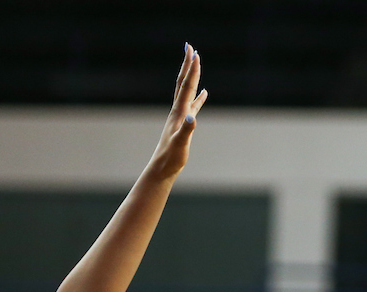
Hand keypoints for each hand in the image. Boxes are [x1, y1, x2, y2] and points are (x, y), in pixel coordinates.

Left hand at [148, 43, 208, 178]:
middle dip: (187, 65)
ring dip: (192, 76)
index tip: (195, 53)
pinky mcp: (184, 124)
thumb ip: (187, 130)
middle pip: (183, 82)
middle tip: (190, 47)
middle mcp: (178, 110)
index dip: (192, 70)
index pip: (186, 86)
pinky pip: (193, 105)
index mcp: (179, 112)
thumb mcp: (180, 144)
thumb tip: (192, 118)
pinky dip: (199, 97)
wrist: (162, 168)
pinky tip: (204, 92)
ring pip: (187, 90)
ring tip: (196, 62)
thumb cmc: (171, 158)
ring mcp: (181, 116)